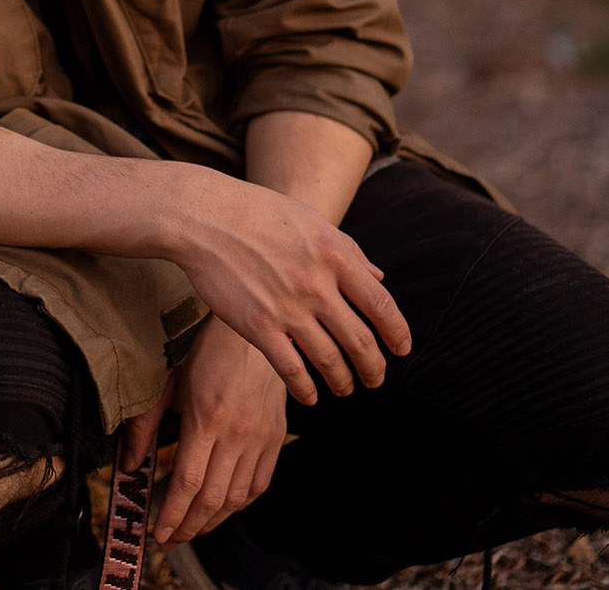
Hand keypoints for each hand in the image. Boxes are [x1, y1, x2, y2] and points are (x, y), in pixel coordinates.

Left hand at [123, 317, 287, 545]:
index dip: (173, 515)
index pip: (188, 483)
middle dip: (188, 527)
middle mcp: (236, 433)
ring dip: (213, 521)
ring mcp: (260, 437)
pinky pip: (260, 485)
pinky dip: (240, 504)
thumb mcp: (168, 383)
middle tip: (171, 538)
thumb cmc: (207, 353)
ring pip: (236, 498)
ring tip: (193, 527)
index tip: (160, 533)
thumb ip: (145, 425)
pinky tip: (223, 507)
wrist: (250, 332)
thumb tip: (130, 465)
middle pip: (212, 499)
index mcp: (206, 418)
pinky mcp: (275, 437)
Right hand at [176, 174, 410, 407]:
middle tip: (376, 378)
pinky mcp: (258, 325)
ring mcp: (287, 307)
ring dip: (343, 381)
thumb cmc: (259, 212)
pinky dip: (306, 390)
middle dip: (374, 367)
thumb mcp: (312, 221)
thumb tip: (379, 278)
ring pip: (330, 360)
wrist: (206, 217)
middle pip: (361, 340)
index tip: (402, 350)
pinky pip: (292, 370)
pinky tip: (310, 396)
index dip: (398, 333)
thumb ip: (349, 250)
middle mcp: (317, 283)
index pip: (382, 305)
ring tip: (345, 387)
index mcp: (335, 254)